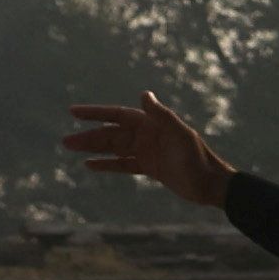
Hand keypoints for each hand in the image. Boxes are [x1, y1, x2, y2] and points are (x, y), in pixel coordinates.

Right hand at [59, 93, 233, 208]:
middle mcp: (147, 135)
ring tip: (71, 149)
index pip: (118, 115)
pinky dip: (108, 164)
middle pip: (112, 134)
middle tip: (66, 141)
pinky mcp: (150, 168)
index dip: (96, 113)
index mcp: (152, 124)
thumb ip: (161, 115)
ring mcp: (148, 151)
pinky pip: (124, 164)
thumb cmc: (198, 158)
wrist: (212, 185)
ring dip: (93, 149)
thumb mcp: (180, 135)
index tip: (73, 112)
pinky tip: (90, 165)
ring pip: (114, 148)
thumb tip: (144, 94)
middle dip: (89, 136)